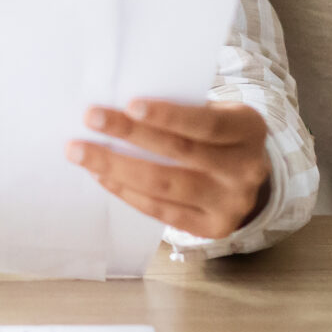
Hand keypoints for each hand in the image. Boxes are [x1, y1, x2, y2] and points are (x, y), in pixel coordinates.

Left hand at [68, 100, 270, 240]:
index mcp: (248, 129)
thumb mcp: (217, 113)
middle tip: (90, 119)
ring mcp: (230, 203)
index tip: (129, 103)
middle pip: (179, 152)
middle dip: (129, 134)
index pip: (205, 122)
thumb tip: (121, 106)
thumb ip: (183, 110)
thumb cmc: (219, 135)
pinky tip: (102, 177)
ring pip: (165, 185)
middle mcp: (244, 169)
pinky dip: (128, 192)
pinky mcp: (212, 228)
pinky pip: (161, 211)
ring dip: (117, 168)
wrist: (250, 179)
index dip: (167, 115)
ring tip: (82, 153)